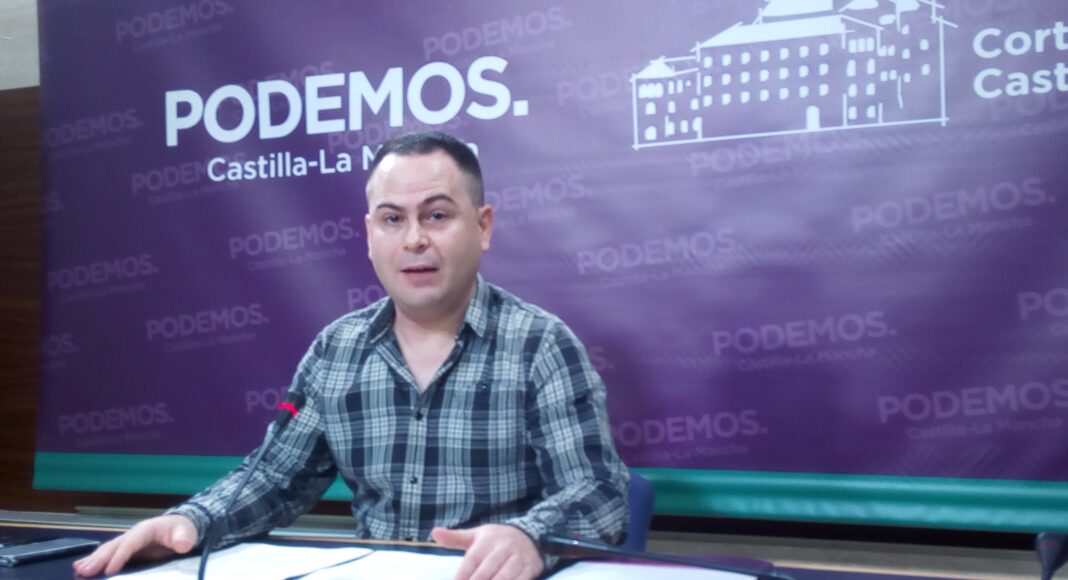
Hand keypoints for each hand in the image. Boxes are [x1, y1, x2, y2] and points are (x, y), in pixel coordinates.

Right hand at [72, 514, 196, 576]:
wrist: (181, 527)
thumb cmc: (182, 530)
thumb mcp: (186, 533)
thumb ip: (184, 539)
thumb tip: (182, 545)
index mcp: (145, 530)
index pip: (130, 544)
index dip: (120, 556)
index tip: (109, 571)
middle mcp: (132, 534)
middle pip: (113, 546)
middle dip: (98, 559)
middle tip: (84, 572)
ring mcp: (128, 542)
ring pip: (107, 550)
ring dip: (92, 560)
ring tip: (78, 570)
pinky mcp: (127, 550)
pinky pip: (109, 554)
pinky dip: (95, 560)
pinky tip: (81, 568)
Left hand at [432, 524, 542, 579]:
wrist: (529, 536)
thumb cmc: (496, 540)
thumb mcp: (476, 536)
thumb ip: (455, 538)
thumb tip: (434, 532)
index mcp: (489, 538)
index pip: (472, 559)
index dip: (463, 574)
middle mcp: (505, 547)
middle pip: (487, 571)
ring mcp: (519, 558)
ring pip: (504, 577)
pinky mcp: (531, 567)